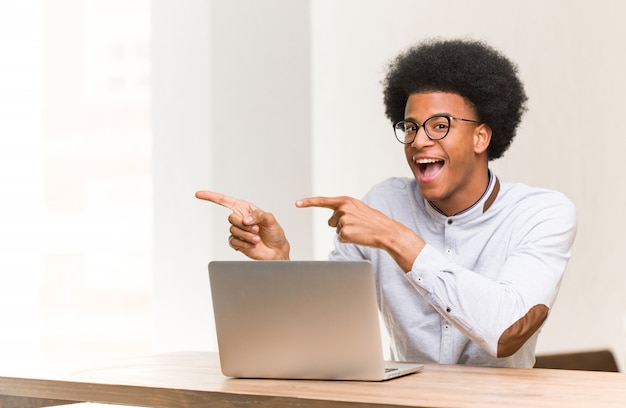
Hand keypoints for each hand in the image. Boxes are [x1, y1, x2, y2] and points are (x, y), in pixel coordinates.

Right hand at [195, 191, 289, 259]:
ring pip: (233, 231)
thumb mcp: (270, 219)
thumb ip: (258, 215)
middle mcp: (239, 219)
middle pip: (231, 218)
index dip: (211, 197)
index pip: (224, 201)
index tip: (198, 194)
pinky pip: (234, 241)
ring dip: (247, 235)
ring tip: (257, 238)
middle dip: (245, 225)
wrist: (276, 250)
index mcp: (245, 209)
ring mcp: (237, 231)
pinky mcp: (237, 243)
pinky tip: (253, 244)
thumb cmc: (274, 232)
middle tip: (256, 229)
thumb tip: (245, 219)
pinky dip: (244, 243)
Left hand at [296, 195, 423, 271]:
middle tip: (358, 225)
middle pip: (331, 222)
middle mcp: (343, 209)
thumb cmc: (374, 221)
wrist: (386, 231)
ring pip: (337, 231)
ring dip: (346, 233)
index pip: (323, 201)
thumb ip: (344, 209)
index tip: (297, 203)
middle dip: (341, 225)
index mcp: (346, 201)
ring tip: (360, 230)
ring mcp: (343, 221)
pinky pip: (341, 239)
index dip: (308, 202)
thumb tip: (332, 220)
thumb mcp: (359, 209)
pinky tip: (359, 236)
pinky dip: (349, 240)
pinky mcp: (345, 233)